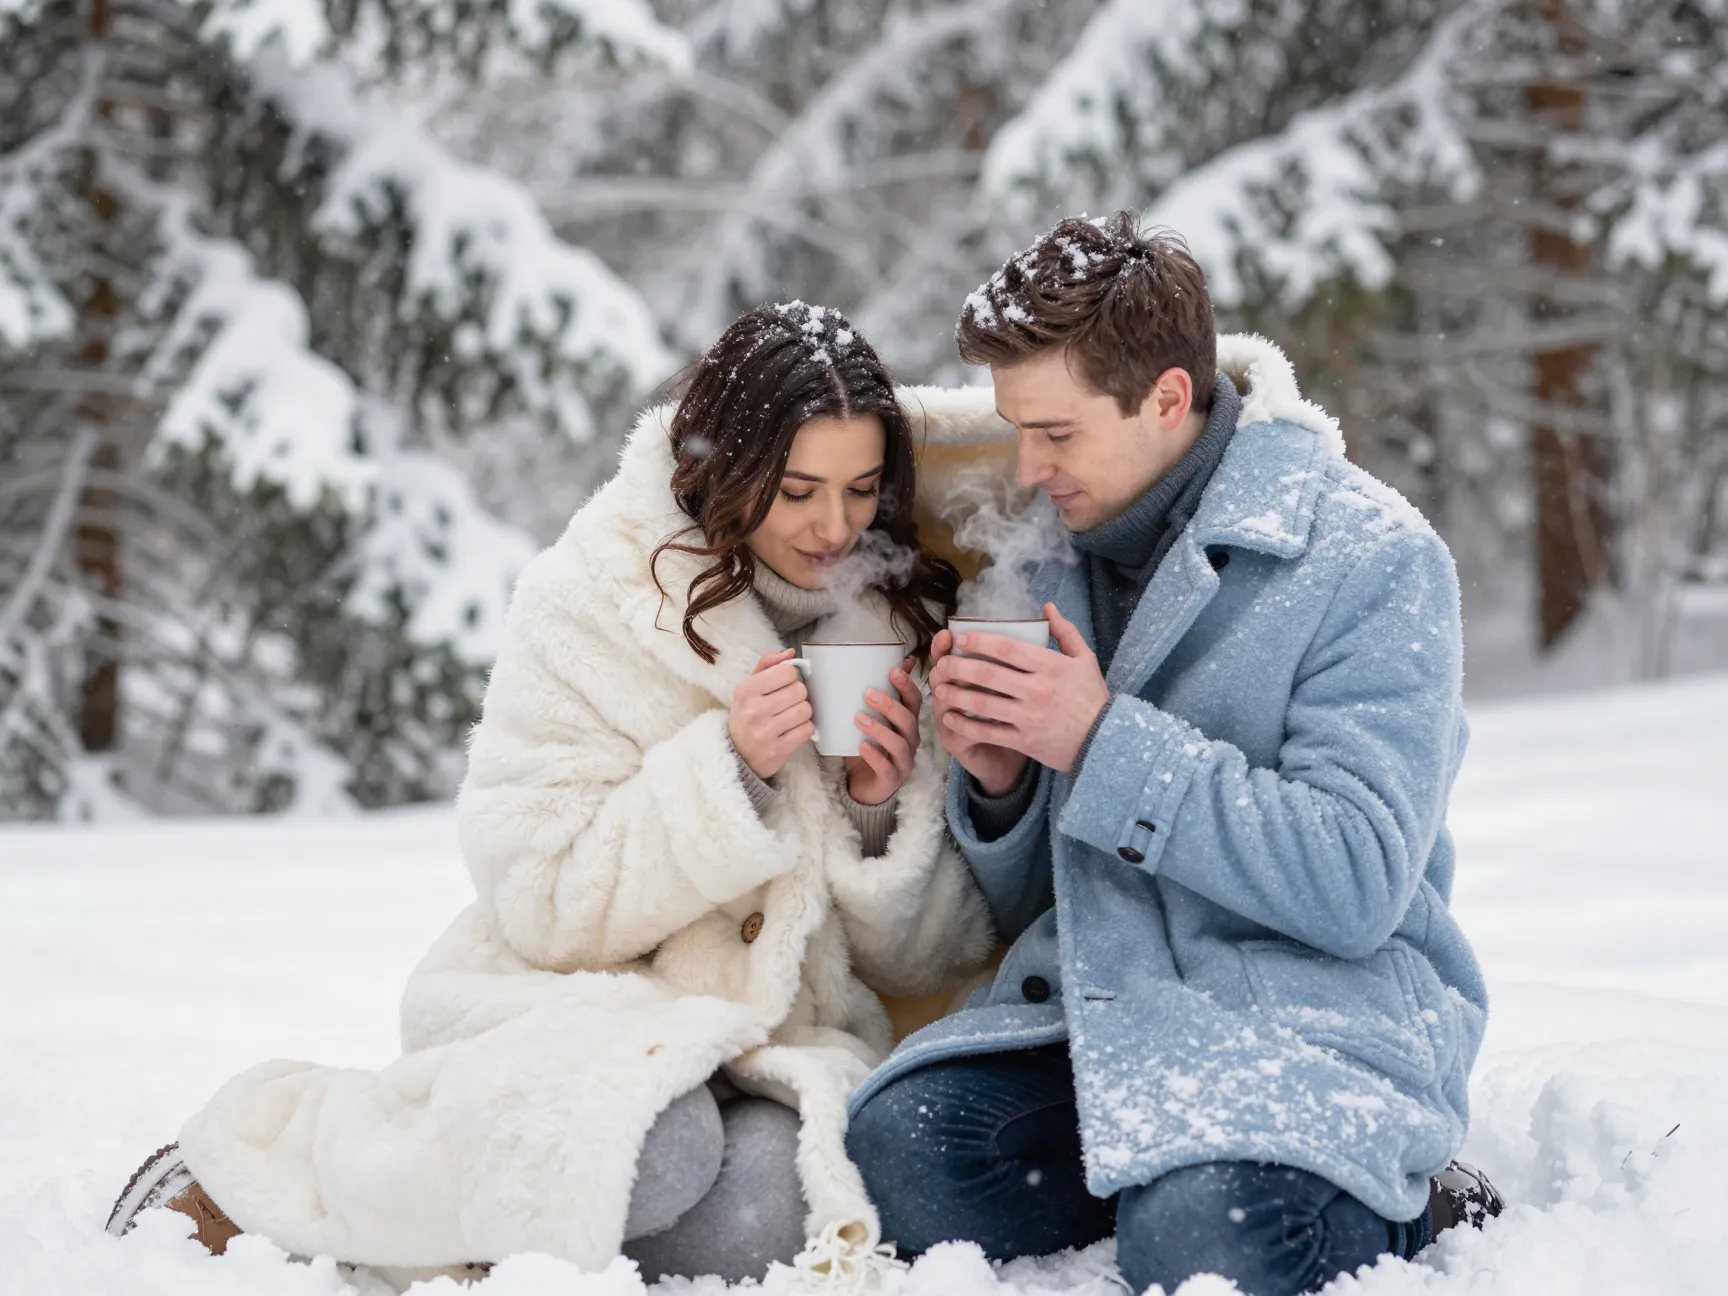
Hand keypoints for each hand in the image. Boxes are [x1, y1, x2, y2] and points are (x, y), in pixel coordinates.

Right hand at [729, 648, 813, 780]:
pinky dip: (803, 730)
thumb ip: (767, 666)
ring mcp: (765, 732)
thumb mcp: (748, 688)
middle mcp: (754, 710)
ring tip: (788, 719)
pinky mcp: (778, 750)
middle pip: (800, 691)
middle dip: (797, 697)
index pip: (787, 672)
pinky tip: (791, 732)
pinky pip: (807, 730)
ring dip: (801, 714)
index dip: (790, 678)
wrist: (736, 754)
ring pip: (806, 710)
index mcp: (746, 690)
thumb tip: (790, 653)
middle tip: (786, 705)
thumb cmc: (746, 716)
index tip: (783, 686)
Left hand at [845, 658, 922, 805]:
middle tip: (868, 693)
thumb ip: (882, 692)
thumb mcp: (875, 717)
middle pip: (908, 721)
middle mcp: (910, 740)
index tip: (893, 671)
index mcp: (907, 722)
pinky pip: (887, 769)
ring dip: (880, 729)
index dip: (907, 686)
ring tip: (859, 718)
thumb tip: (895, 660)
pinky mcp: (892, 780)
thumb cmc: (871, 745)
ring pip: (899, 745)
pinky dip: (875, 757)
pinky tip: (862, 746)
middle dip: (890, 705)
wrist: (864, 784)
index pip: (914, 701)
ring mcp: (903, 761)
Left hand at [931, 604, 1108, 774]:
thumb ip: (1065, 632)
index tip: (960, 638)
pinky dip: (965, 725)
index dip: (979, 640)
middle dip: (958, 666)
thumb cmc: (1093, 698)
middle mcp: (1037, 690)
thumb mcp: (1085, 660)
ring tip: (939, 689)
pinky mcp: (1024, 741)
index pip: (1007, 648)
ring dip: (955, 695)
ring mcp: (1028, 717)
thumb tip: (1048, 607)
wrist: (1105, 741)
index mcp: (1050, 666)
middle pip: (987, 673)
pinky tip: (950, 718)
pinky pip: (987, 731)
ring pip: (982, 703)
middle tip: (942, 663)